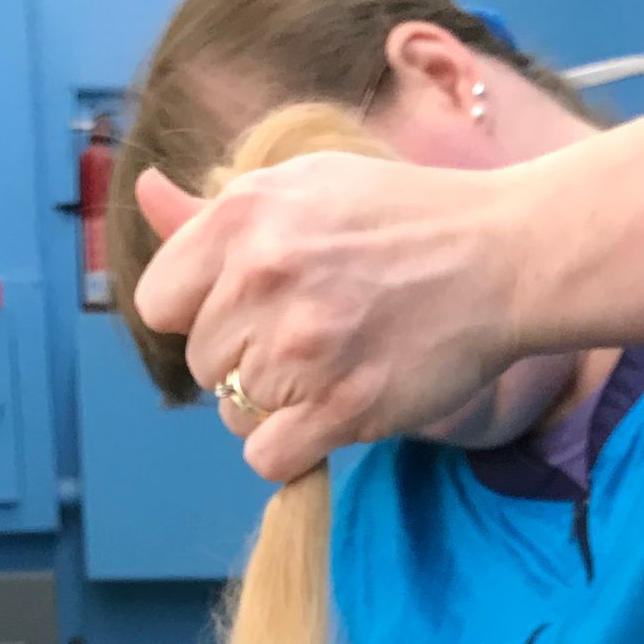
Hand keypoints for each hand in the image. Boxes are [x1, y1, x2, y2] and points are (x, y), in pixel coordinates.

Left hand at [133, 152, 527, 480]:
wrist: (498, 256)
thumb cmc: (399, 217)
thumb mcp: (303, 185)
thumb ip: (215, 211)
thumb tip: (145, 195)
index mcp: (243, 219)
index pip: (159, 303)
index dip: (198, 313)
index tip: (244, 308)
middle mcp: (262, 280)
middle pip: (204, 364)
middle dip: (245, 358)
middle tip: (309, 333)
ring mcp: (302, 349)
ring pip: (234, 414)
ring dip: (274, 406)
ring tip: (329, 366)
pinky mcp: (342, 407)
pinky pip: (267, 458)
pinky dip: (292, 448)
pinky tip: (329, 412)